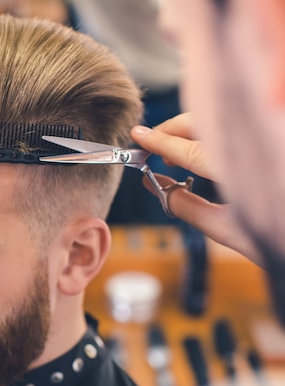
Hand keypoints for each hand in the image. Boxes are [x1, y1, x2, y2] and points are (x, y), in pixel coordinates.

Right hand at [131, 113, 260, 264]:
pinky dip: (214, 133)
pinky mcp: (271, 142)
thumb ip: (187, 207)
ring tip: (176, 150)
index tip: (137, 135)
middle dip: (175, 129)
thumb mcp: (228, 230)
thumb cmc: (281, 242)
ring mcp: (267, 140)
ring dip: (193, 129)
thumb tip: (156, 187)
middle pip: (207, 123)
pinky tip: (204, 148)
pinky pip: (236, 128)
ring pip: (221, 120)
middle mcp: (259, 147)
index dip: (160, 142)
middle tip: (154, 143)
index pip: (192, 149)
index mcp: (243, 174)